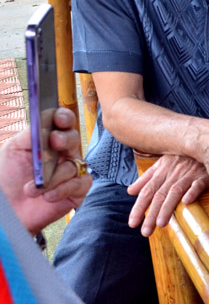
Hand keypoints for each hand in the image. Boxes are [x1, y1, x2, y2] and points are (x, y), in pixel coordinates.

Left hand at [0, 107, 91, 233]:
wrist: (8, 211)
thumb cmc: (8, 179)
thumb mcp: (13, 151)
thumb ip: (30, 134)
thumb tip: (45, 123)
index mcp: (49, 140)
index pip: (63, 122)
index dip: (64, 118)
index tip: (59, 119)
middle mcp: (63, 153)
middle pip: (74, 138)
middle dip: (66, 139)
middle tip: (55, 143)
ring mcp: (72, 171)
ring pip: (73, 165)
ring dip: (52, 178)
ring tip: (31, 189)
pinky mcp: (78, 190)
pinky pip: (80, 183)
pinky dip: (62, 190)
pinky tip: (47, 196)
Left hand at [127, 155, 208, 236]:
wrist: (205, 143)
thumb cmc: (183, 155)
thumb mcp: (163, 163)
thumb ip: (147, 178)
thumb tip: (130, 191)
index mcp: (162, 171)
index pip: (147, 191)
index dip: (139, 207)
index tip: (132, 223)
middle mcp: (173, 173)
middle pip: (159, 195)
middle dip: (151, 214)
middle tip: (145, 232)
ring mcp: (189, 174)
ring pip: (175, 191)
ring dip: (167, 208)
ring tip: (161, 224)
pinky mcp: (204, 175)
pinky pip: (197, 184)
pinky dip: (192, 192)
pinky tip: (187, 203)